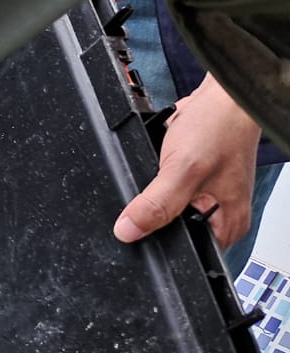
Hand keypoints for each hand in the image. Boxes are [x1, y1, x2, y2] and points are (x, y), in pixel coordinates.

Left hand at [114, 75, 259, 247]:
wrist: (220, 98)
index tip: (137, 228)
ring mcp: (204, 201)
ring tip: (155, 178)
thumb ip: (156, 204)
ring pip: (164, 214)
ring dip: (151, 201)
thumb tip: (128, 230)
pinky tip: (154, 173)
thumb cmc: (218, 128)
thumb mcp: (183, 169)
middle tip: (150, 193)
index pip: (184, 254)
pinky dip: (154, 186)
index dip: (156, 245)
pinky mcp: (191, 186)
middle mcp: (217, 217)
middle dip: (152, 219)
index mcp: (225, 226)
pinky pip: (164, 196)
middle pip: (171, 234)